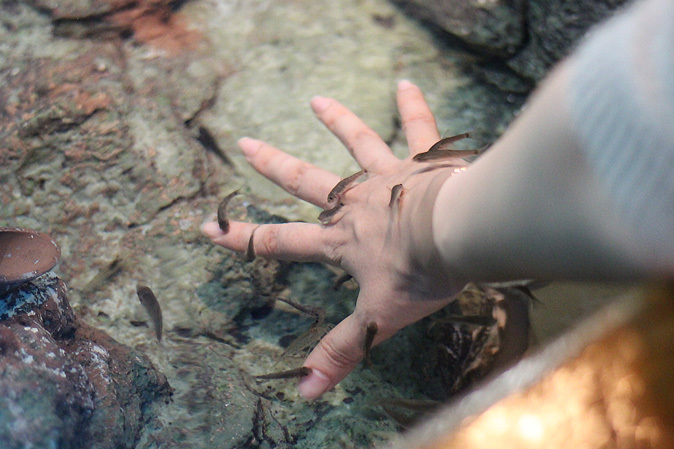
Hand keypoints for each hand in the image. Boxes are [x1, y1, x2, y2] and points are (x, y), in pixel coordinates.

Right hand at [202, 80, 466, 398]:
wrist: (460, 235)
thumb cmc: (419, 275)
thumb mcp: (377, 320)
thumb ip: (342, 352)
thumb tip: (306, 392)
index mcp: (341, 240)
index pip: (280, 242)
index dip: (243, 238)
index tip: (209, 226)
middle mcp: (356, 202)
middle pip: (305, 181)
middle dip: (272, 165)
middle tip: (246, 142)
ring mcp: (387, 175)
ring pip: (355, 144)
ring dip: (335, 122)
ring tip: (316, 100)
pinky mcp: (423, 160)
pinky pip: (417, 128)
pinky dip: (412, 106)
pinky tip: (406, 82)